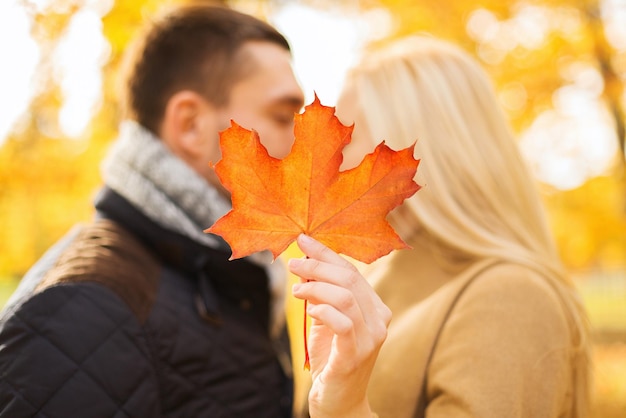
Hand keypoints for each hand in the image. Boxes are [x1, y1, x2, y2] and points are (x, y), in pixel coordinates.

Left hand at [288, 234, 390, 417]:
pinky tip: (310, 311)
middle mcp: (379, 320)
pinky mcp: (355, 356)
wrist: (341, 403)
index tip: (304, 240)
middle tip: (293, 263)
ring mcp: (370, 339)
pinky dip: (323, 311)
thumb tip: (304, 265)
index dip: (327, 253)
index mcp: (375, 308)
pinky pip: (343, 324)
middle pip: (349, 279)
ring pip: (345, 297)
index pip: (352, 271)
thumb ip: (320, 295)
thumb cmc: (332, 359)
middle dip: (317, 265)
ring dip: (315, 287)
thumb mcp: (325, 321)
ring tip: (296, 291)